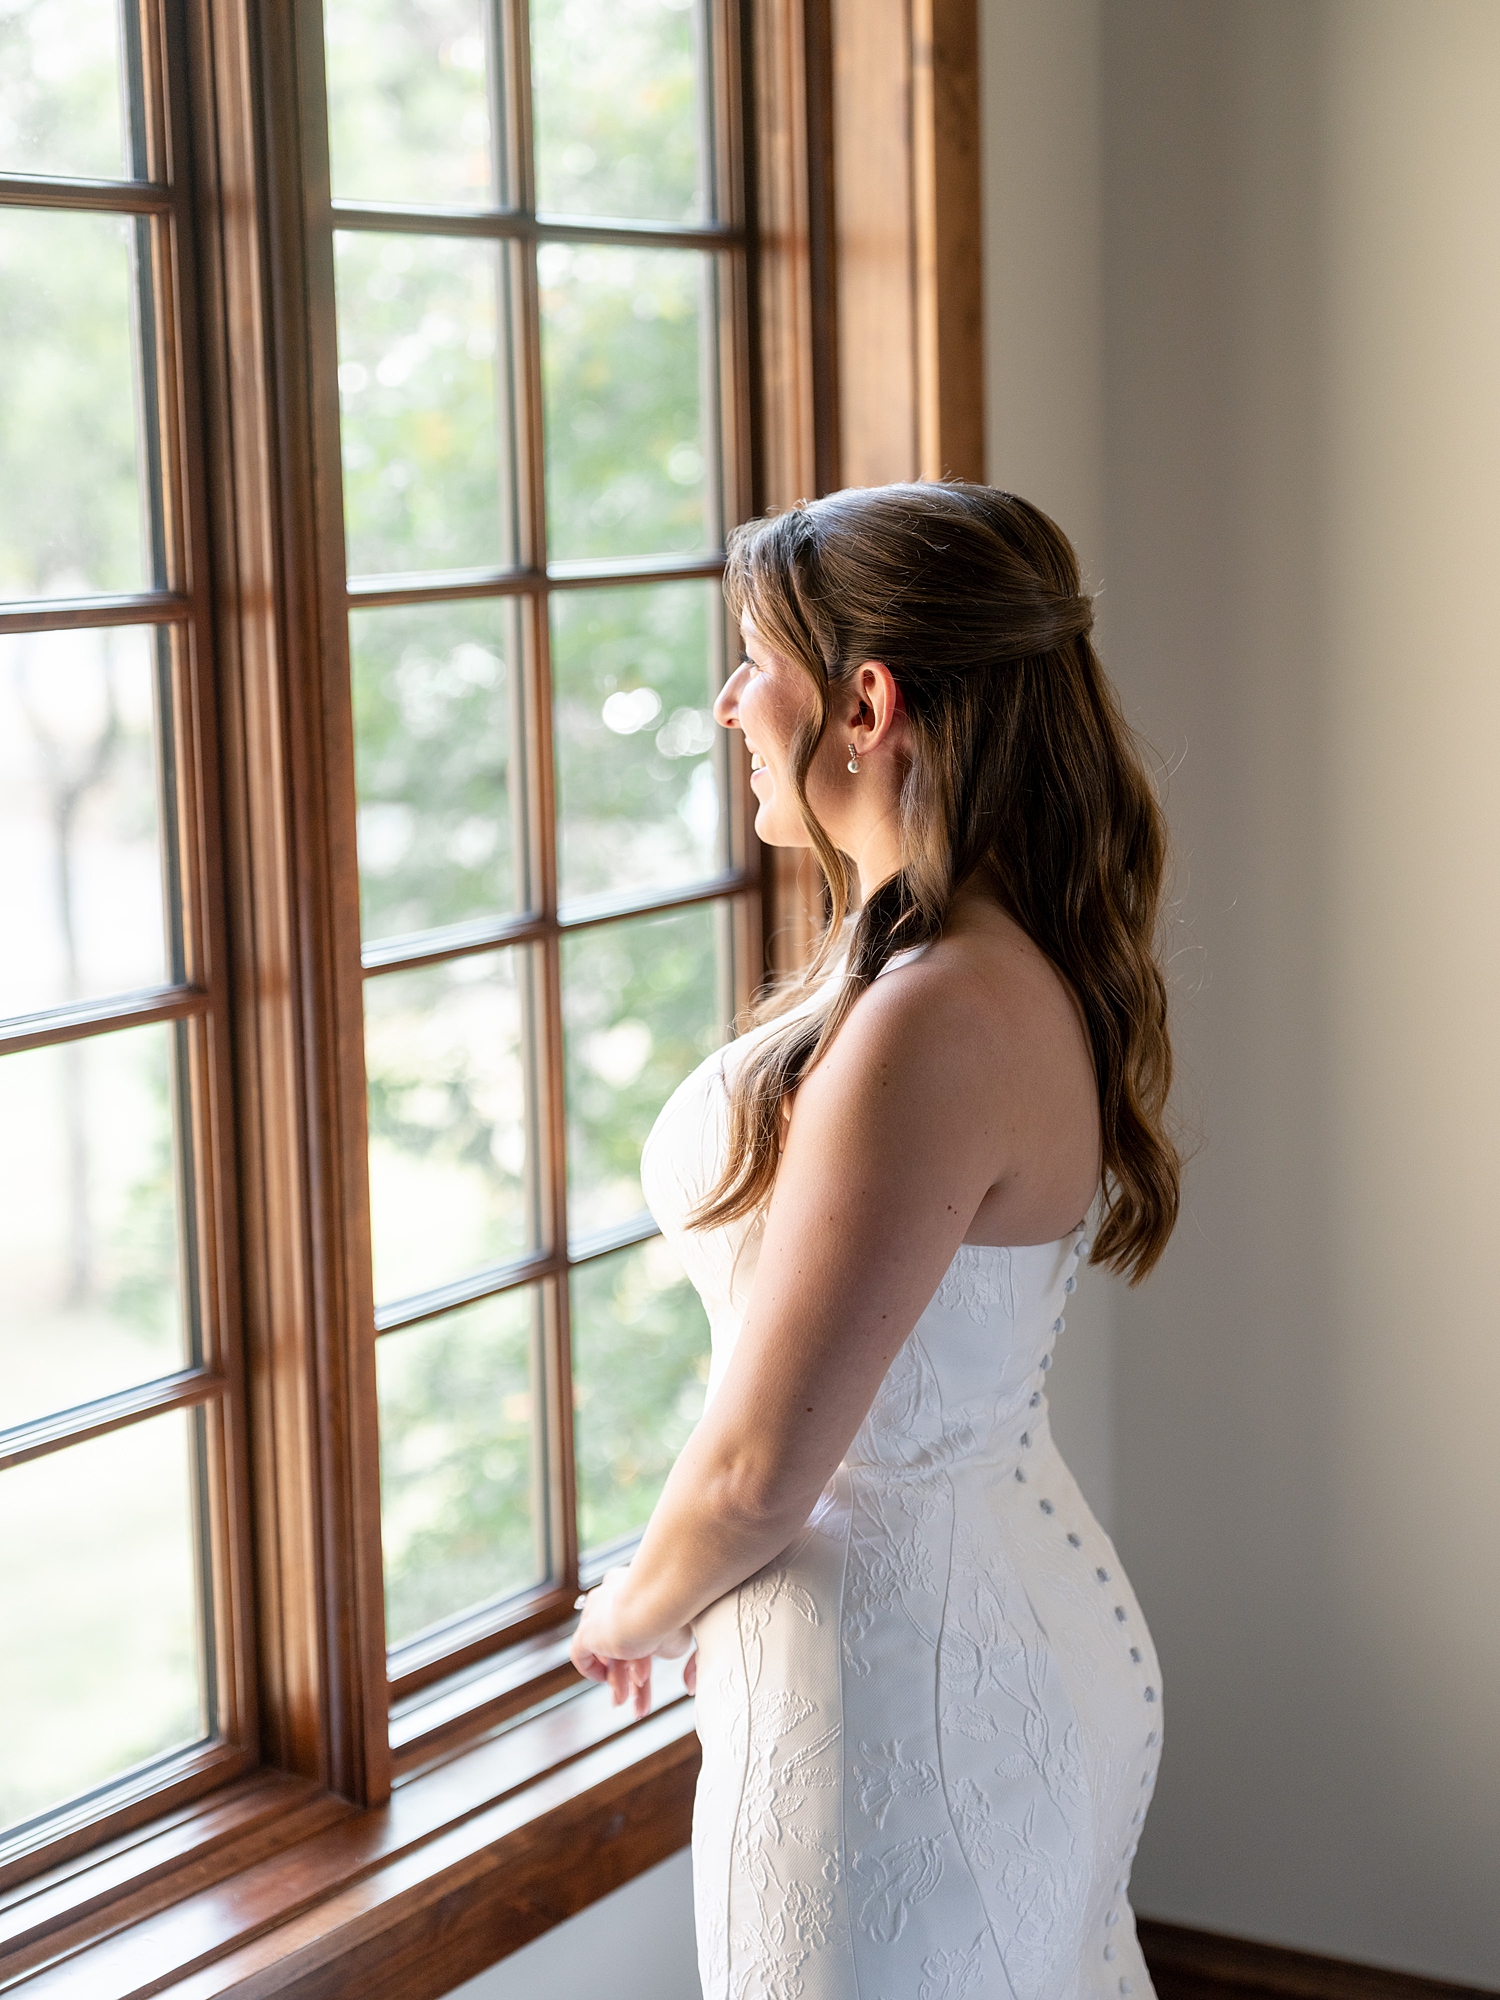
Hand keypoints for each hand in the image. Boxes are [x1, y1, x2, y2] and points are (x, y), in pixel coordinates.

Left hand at [569, 1568, 696, 1718]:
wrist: (657, 1606)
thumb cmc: (678, 1614)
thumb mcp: (685, 1636)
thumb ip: (683, 1655)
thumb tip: (689, 1685)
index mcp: (638, 1586)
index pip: (636, 1626)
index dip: (643, 1657)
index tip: (646, 1678)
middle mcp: (616, 1593)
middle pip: (619, 1640)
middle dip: (628, 1675)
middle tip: (634, 1698)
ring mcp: (598, 1609)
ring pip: (605, 1650)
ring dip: (618, 1679)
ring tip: (625, 1701)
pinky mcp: (587, 1629)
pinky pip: (583, 1653)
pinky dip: (594, 1671)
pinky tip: (605, 1682)